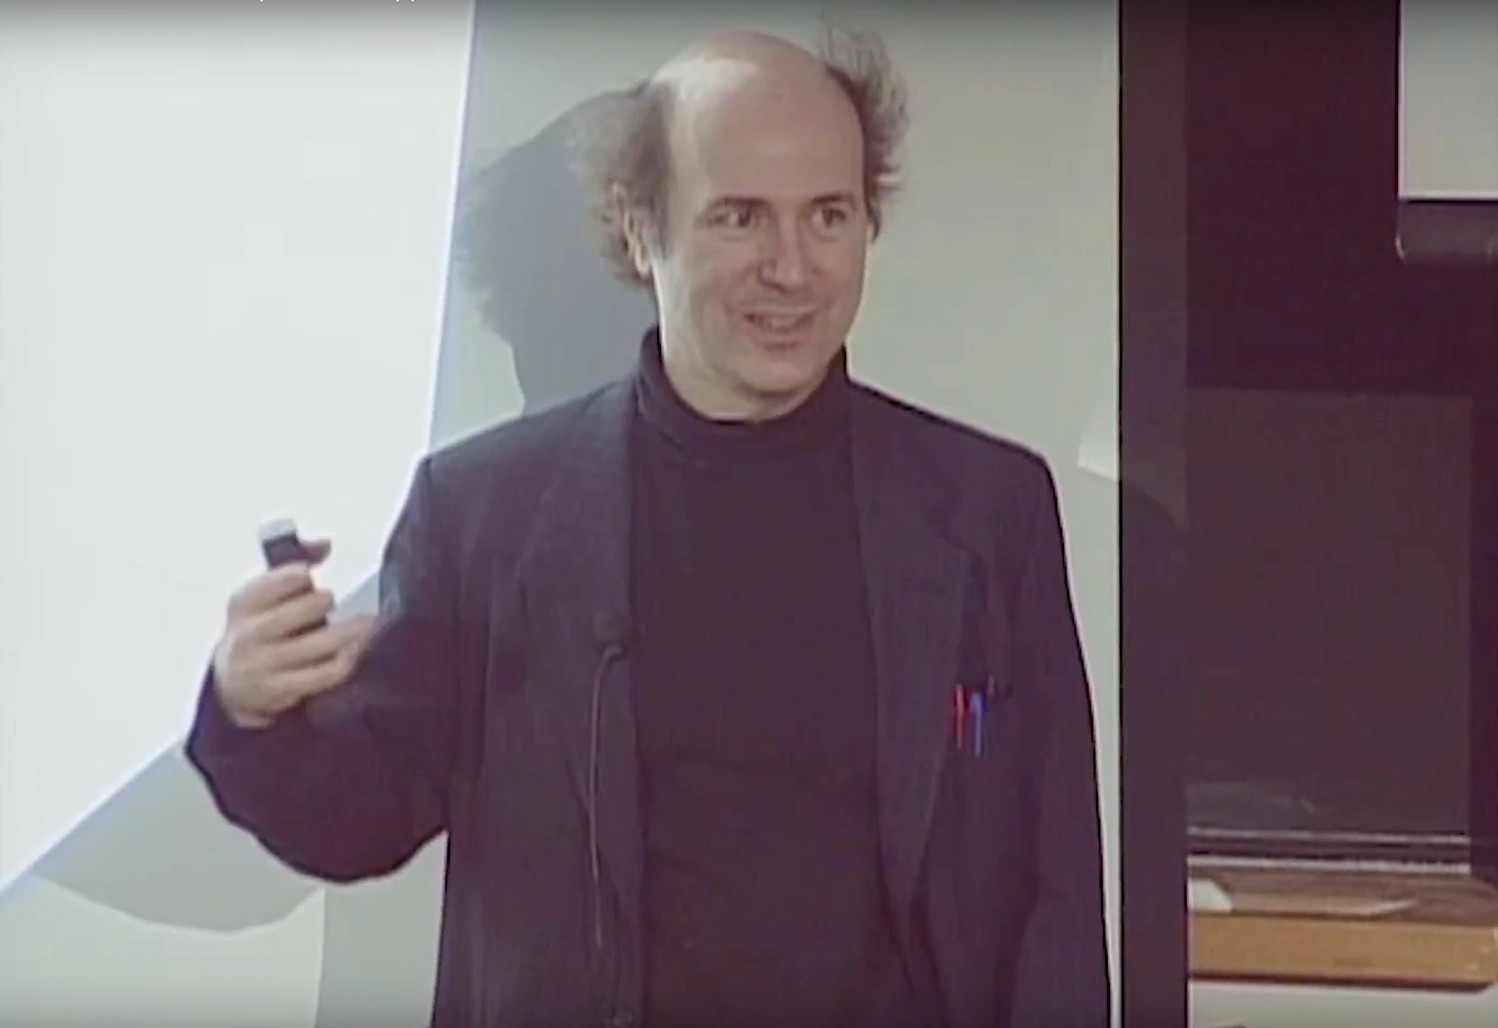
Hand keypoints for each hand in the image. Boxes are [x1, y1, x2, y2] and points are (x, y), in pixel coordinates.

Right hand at [211, 539, 375, 728]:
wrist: (233, 683)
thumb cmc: (261, 628)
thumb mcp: (264, 596)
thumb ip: (295, 562)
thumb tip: (326, 544)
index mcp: (243, 604)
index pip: (275, 582)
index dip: (298, 576)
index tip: (308, 578)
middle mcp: (248, 634)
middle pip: (300, 611)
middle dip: (321, 603)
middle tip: (332, 602)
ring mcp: (263, 665)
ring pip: (316, 645)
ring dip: (349, 633)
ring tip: (367, 625)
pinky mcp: (280, 690)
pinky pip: (322, 675)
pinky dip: (344, 662)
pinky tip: (356, 651)